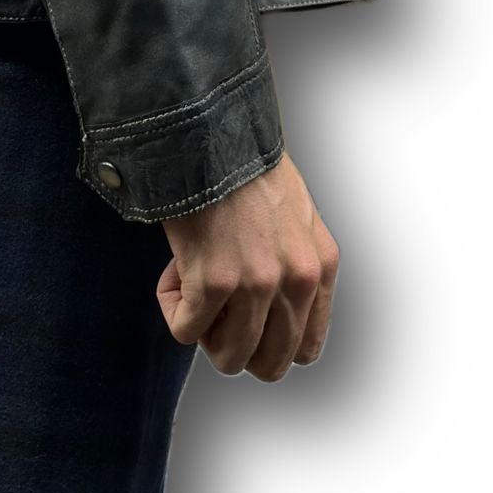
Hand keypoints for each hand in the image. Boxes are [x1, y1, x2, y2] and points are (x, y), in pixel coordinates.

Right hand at [155, 150, 337, 379]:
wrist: (208, 127)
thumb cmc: (241, 162)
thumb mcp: (294, 212)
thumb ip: (292, 261)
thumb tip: (266, 307)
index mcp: (320, 265)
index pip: (305, 348)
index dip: (267, 340)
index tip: (243, 313)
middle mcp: (296, 281)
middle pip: (269, 364)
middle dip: (235, 344)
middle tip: (214, 306)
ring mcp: (257, 285)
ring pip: (229, 358)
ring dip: (204, 329)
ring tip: (192, 283)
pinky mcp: (213, 283)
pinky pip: (185, 330)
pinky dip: (172, 307)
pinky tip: (172, 269)